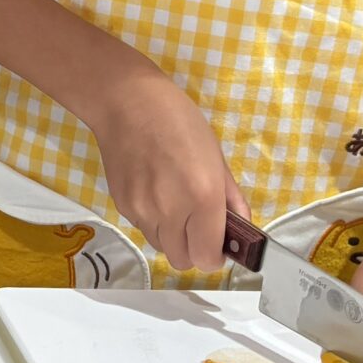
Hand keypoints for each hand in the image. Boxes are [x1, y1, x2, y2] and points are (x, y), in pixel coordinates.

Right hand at [82, 64, 244, 273]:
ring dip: (173, 236)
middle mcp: (171, 212)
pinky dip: (152, 219)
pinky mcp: (122, 205)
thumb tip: (241, 229)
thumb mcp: (216, 156)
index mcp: (203, 198)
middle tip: (198, 226)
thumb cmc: (179, 121)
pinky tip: (152, 190)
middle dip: (195, 250)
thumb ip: (231, 198)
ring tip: (173, 204)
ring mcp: (142, 211)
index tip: (218, 241)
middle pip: (183, 260)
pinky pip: (143, 227)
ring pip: (162, 246)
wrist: (127, 102)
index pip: (208, 258)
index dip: (216, 255)